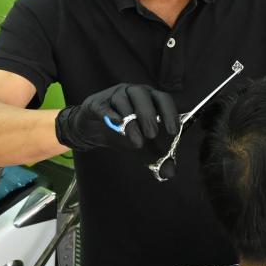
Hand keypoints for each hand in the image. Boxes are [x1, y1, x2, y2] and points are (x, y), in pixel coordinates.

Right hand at [55, 83, 178, 151]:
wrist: (92, 130)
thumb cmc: (123, 133)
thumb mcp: (142, 145)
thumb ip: (157, 158)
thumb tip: (171, 173)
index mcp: (149, 98)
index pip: (162, 99)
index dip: (169, 113)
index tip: (173, 132)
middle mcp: (132, 92)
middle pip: (142, 94)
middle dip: (148, 115)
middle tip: (152, 135)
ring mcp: (113, 95)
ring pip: (123, 101)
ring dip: (131, 122)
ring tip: (137, 143)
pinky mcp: (96, 104)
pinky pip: (103, 107)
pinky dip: (110, 114)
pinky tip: (117, 124)